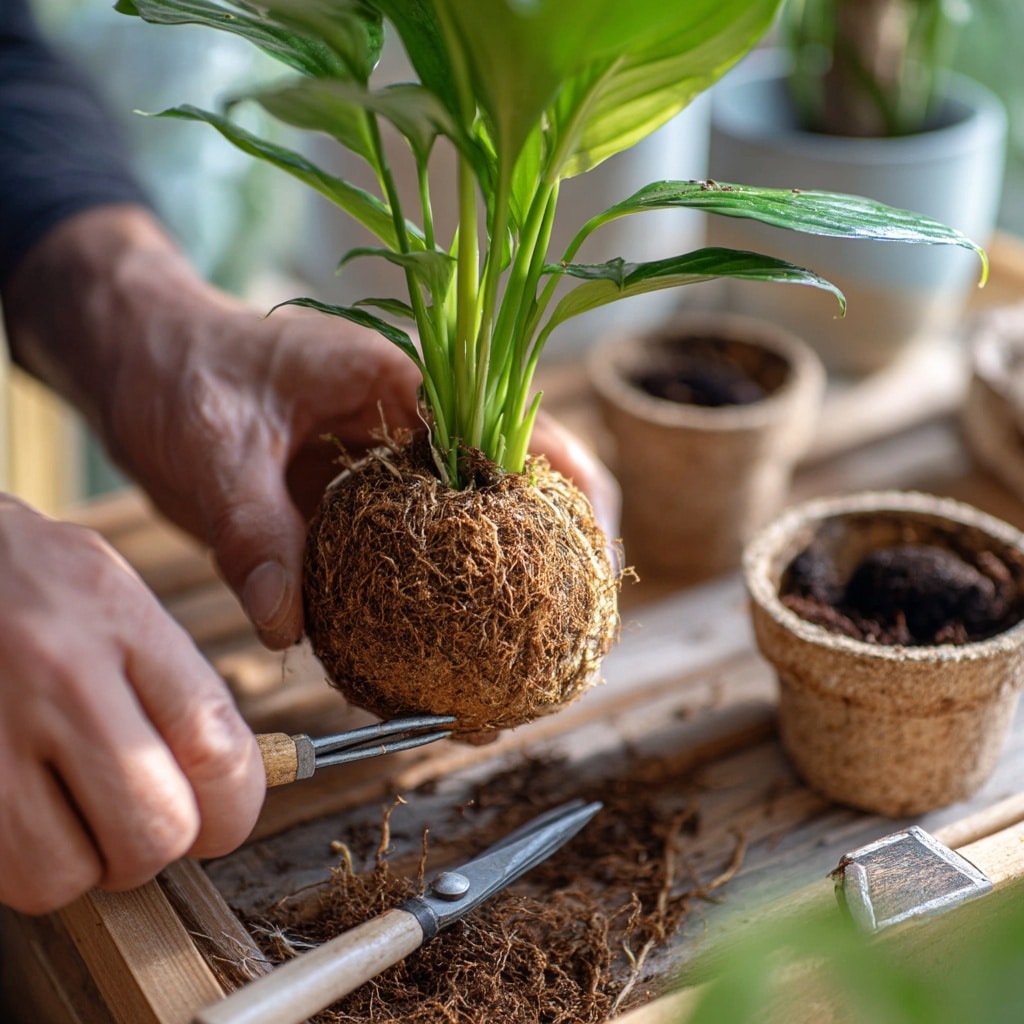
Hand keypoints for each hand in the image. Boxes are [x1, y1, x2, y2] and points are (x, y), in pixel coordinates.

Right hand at [0, 496, 263, 914]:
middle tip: (129, 818)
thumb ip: (173, 679)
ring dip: (73, 863)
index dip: (235, 808)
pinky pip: (1, 870)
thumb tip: (226, 777)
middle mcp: (57, 670)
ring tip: (59, 813)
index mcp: (119, 617)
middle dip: (152, 844)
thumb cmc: (19, 579)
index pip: (216, 747)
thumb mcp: (110, 592)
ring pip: (65, 874)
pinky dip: (14, 861)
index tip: (220, 816)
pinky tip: (13, 807)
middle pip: (154, 828)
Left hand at [5, 204, 619, 650]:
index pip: (513, 431)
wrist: (140, 355)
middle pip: (521, 480)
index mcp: (397, 382)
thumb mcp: (209, 449)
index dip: (567, 492)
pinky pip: (423, 552)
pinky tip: (448, 655)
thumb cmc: (177, 372)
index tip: (590, 562)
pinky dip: (444, 599)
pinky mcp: (365, 503)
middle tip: (572, 635)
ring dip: (511, 582)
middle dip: (561, 550)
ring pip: (480, 521)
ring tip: (527, 663)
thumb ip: (253, 533)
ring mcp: (391, 465)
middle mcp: (411, 423)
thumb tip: (289, 627)